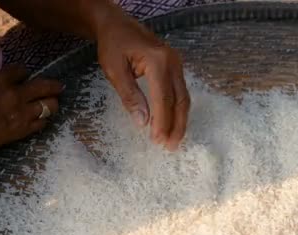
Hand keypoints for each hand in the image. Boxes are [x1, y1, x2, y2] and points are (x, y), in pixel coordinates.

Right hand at [0, 65, 61, 172]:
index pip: (21, 70)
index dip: (24, 73)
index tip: (25, 74)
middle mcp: (15, 95)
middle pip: (43, 86)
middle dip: (53, 86)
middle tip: (59, 86)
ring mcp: (22, 114)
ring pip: (49, 105)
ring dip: (52, 103)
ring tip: (54, 103)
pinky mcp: (22, 131)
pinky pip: (42, 124)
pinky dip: (44, 120)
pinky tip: (43, 119)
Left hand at [95, 14, 189, 150]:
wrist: (117, 23)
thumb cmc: (113, 44)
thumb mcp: (115, 70)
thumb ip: (130, 95)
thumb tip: (142, 122)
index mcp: (158, 61)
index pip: (163, 98)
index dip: (162, 121)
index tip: (158, 140)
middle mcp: (173, 62)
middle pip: (180, 100)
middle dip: (176, 125)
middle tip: (170, 146)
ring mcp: (177, 64)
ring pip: (184, 98)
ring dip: (179, 121)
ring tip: (173, 140)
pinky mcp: (176, 68)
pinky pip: (180, 92)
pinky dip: (177, 110)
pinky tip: (172, 123)